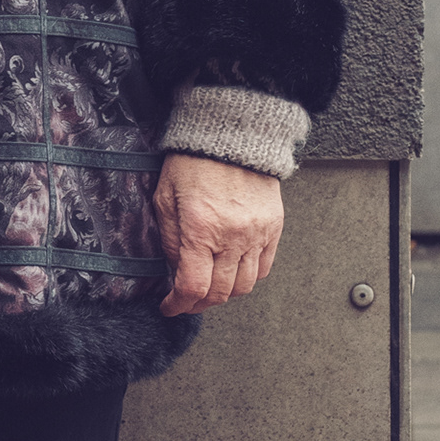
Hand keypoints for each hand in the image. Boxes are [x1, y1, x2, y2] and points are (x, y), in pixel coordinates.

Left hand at [155, 155, 284, 316]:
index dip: (178, 305)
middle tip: (187, 301)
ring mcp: (257, 234)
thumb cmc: (194, 161)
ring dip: (224, 295)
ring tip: (210, 288)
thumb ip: (170, 240)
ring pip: (244, 286)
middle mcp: (232, 236)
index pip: (193, 287)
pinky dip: (247, 278)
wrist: (232, 134)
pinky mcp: (273, 228)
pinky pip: (263, 268)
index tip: (170, 307)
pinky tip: (232, 272)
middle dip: (199, 304)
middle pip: (220, 293)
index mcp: (201, 229)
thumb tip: (175, 272)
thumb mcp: (165, 198)